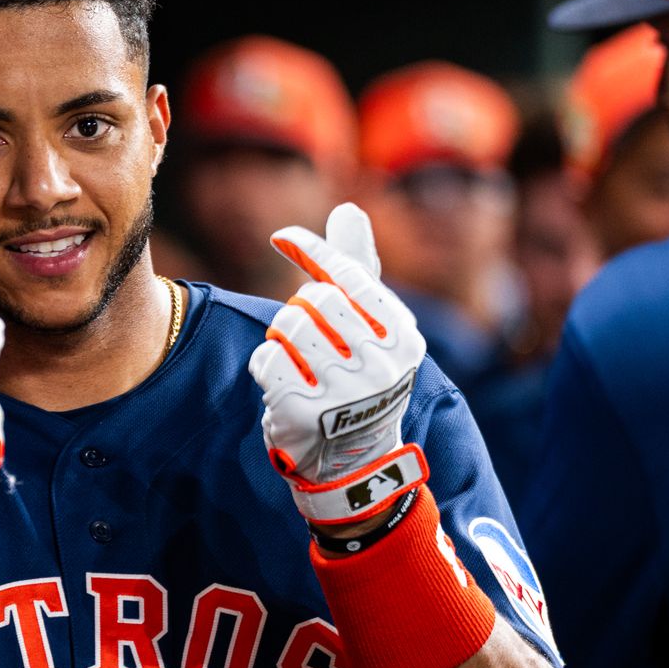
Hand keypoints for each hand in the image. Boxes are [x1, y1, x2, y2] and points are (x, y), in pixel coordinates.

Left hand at [248, 203, 428, 526]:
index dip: (312, 251)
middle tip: (308, 339)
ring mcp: (344, 392)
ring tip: (299, 362)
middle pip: (314, 299)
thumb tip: (348, 209)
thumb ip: (357, 268)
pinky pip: (266, 359)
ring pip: (288, 326)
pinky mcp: (304, 412)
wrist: (352, 458)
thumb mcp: (370, 324)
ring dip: (283, 338)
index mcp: (402, 336)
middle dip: (300, 311)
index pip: (351, 275)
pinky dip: (265, 365)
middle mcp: (381, 365)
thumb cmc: (360, 374)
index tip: (283, 237)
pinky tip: (282, 383)